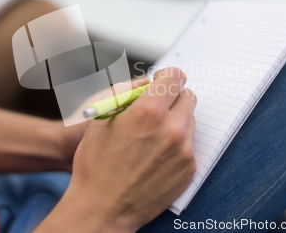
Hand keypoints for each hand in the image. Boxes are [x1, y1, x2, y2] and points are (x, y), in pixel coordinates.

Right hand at [36, 67, 196, 232]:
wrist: (102, 208)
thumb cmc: (95, 164)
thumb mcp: (100, 118)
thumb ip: (125, 92)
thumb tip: (146, 83)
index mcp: (148, 112)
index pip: (175, 77)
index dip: (166, 76)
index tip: (161, 82)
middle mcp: (171, 129)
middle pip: (187, 96)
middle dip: (172, 97)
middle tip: (156, 108)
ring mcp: (183, 151)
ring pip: (190, 120)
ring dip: (176, 120)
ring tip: (152, 135)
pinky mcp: (189, 169)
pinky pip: (189, 144)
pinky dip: (177, 143)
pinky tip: (156, 154)